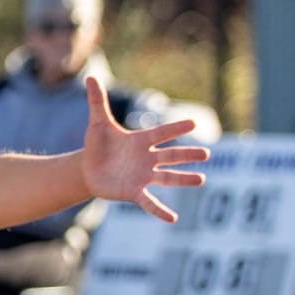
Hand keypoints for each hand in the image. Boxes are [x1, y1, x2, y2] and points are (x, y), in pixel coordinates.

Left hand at [83, 78, 208, 221]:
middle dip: (187, 155)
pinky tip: (173, 218)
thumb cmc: (98, 145)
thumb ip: (97, 101)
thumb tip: (90, 76)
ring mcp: (143, 176)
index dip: (175, 128)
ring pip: (167, 177)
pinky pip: (150, 202)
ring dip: (184, 179)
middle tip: (206, 154)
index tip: (193, 123)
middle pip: (171, 155)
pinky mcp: (134, 191)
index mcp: (141, 140)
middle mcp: (147, 158)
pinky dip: (159, 210)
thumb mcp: (97, 123)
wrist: (88, 168)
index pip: (161, 133)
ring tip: (202, 180)